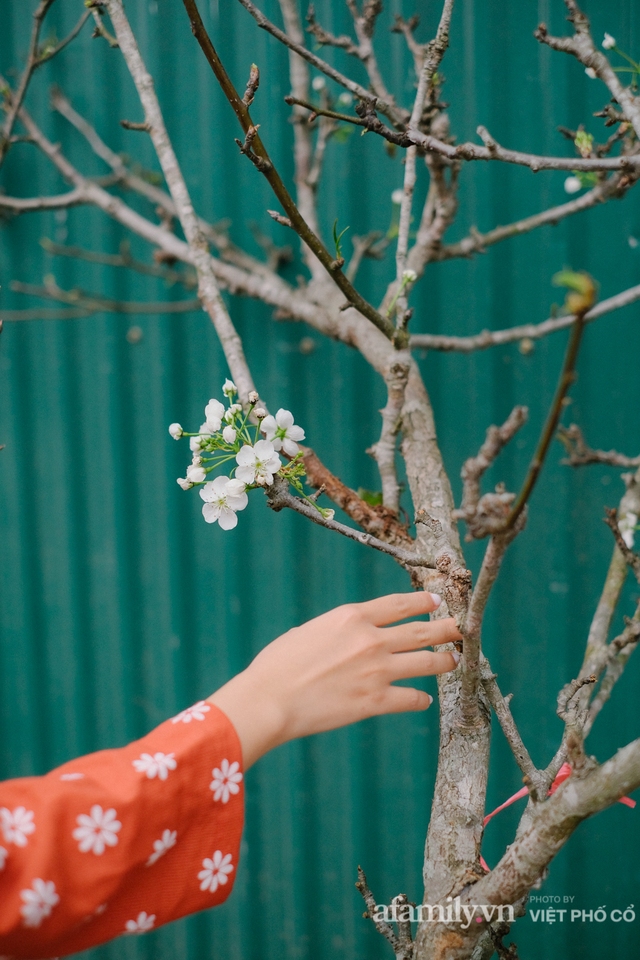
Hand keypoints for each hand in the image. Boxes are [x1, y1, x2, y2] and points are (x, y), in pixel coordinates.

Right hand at [208, 592, 461, 767]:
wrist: (269, 699)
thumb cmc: (277, 665)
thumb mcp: (309, 631)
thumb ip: (337, 630)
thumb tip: (350, 636)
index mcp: (352, 617)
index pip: (399, 604)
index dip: (423, 603)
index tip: (437, 603)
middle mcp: (371, 639)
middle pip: (422, 630)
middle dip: (447, 629)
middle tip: (460, 629)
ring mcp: (377, 671)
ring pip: (427, 663)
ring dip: (445, 661)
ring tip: (454, 661)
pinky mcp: (375, 702)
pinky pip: (411, 699)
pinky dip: (420, 700)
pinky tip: (423, 700)